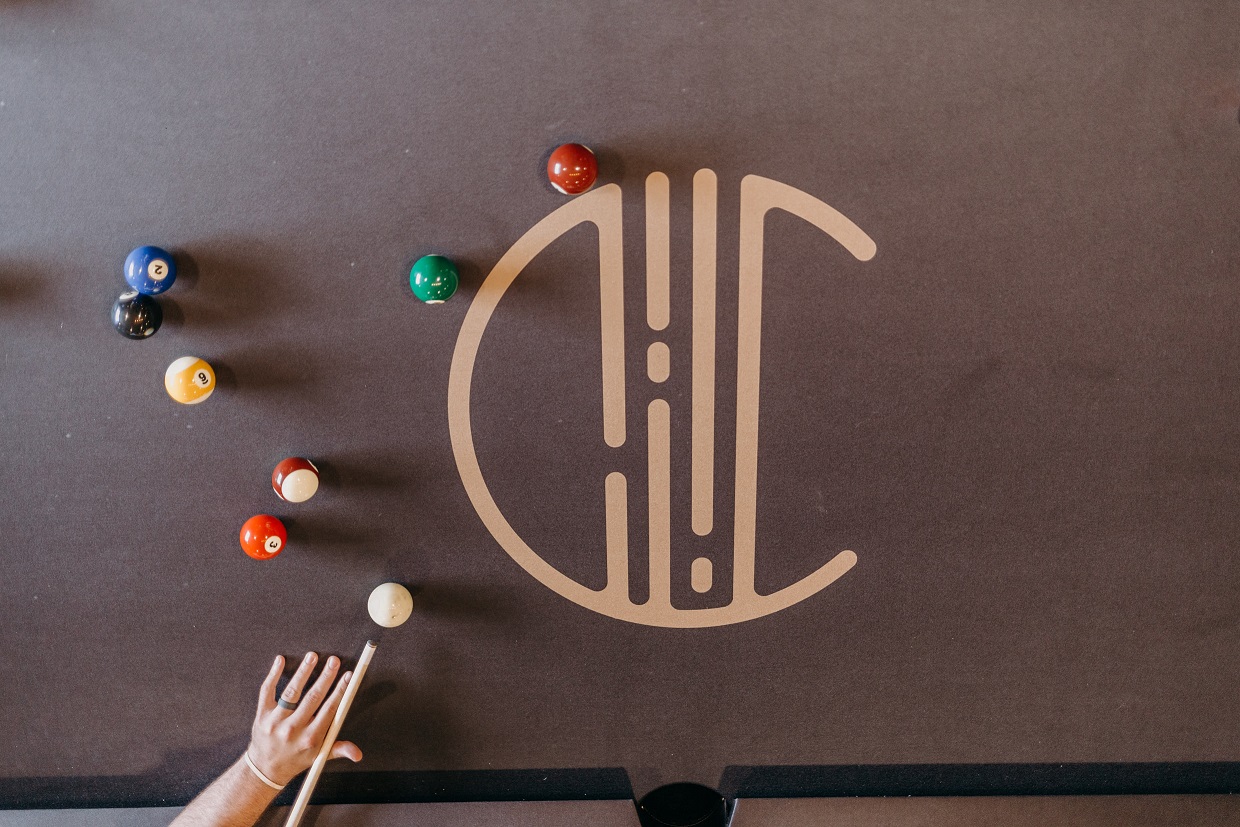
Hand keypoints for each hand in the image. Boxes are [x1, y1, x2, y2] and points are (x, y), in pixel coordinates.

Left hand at [247, 652, 362, 785]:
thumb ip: (339, 749)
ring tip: (312, 656)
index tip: (348, 676)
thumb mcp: (319, 757)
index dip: (340, 691)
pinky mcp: (262, 715)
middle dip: (326, 677)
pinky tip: (280, 660)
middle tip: (334, 661)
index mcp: (311, 738)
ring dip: (303, 671)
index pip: (329, 709)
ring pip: (292, 692)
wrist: (264, 770)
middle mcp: (293, 729)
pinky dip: (273, 675)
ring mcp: (276, 721)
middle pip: (313, 697)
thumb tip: (358, 754)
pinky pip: (267, 691)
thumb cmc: (295, 760)